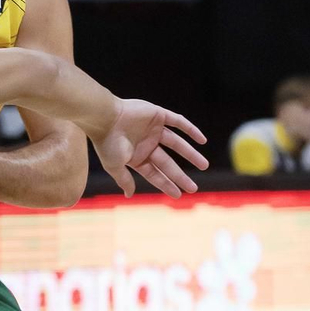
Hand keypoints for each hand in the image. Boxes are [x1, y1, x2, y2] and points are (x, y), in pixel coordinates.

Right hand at [91, 100, 207, 196]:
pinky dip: (191, 129)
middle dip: (181, 176)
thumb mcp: (115, 166)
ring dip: (191, 154)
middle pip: (168, 163)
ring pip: (177, 144)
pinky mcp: (158, 115)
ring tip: (204, 165)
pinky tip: (202, 140)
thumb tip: (129, 195)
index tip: (179, 194)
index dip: (167, 184)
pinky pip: (178, 122)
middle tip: (194, 188)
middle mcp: (147, 144)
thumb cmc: (107, 143)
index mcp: (137, 157)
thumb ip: (124, 180)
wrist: (104, 117)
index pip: (155, 173)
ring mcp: (154, 129)